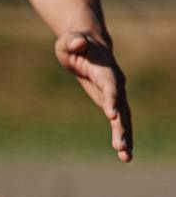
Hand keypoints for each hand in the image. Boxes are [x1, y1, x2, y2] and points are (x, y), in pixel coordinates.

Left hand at [55, 31, 131, 160]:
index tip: (112, 114)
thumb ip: (74, 41)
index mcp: (105, 69)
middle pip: (121, 106)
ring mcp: (114, 93)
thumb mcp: (69, 40)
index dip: (112, 98)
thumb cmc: (74, 41)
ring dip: (124, 136)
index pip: (110, 85)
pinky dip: (122, 135)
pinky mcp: (110, 101)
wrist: (86, 42)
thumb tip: (76, 41)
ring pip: (123, 117)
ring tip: (125, 156)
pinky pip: (118, 120)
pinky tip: (124, 154)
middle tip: (120, 145)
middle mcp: (114, 82)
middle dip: (121, 126)